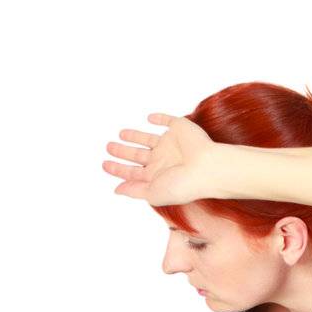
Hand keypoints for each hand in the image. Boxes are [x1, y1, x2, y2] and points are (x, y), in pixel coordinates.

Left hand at [103, 112, 218, 206]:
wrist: (206, 167)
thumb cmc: (183, 185)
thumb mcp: (152, 193)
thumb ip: (134, 190)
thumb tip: (117, 190)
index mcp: (156, 176)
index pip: (133, 173)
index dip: (118, 169)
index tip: (105, 164)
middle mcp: (162, 160)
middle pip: (137, 155)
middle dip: (122, 152)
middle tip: (108, 147)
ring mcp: (171, 144)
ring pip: (148, 139)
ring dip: (135, 136)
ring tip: (121, 134)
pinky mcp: (179, 128)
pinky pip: (167, 121)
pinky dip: (159, 118)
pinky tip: (150, 118)